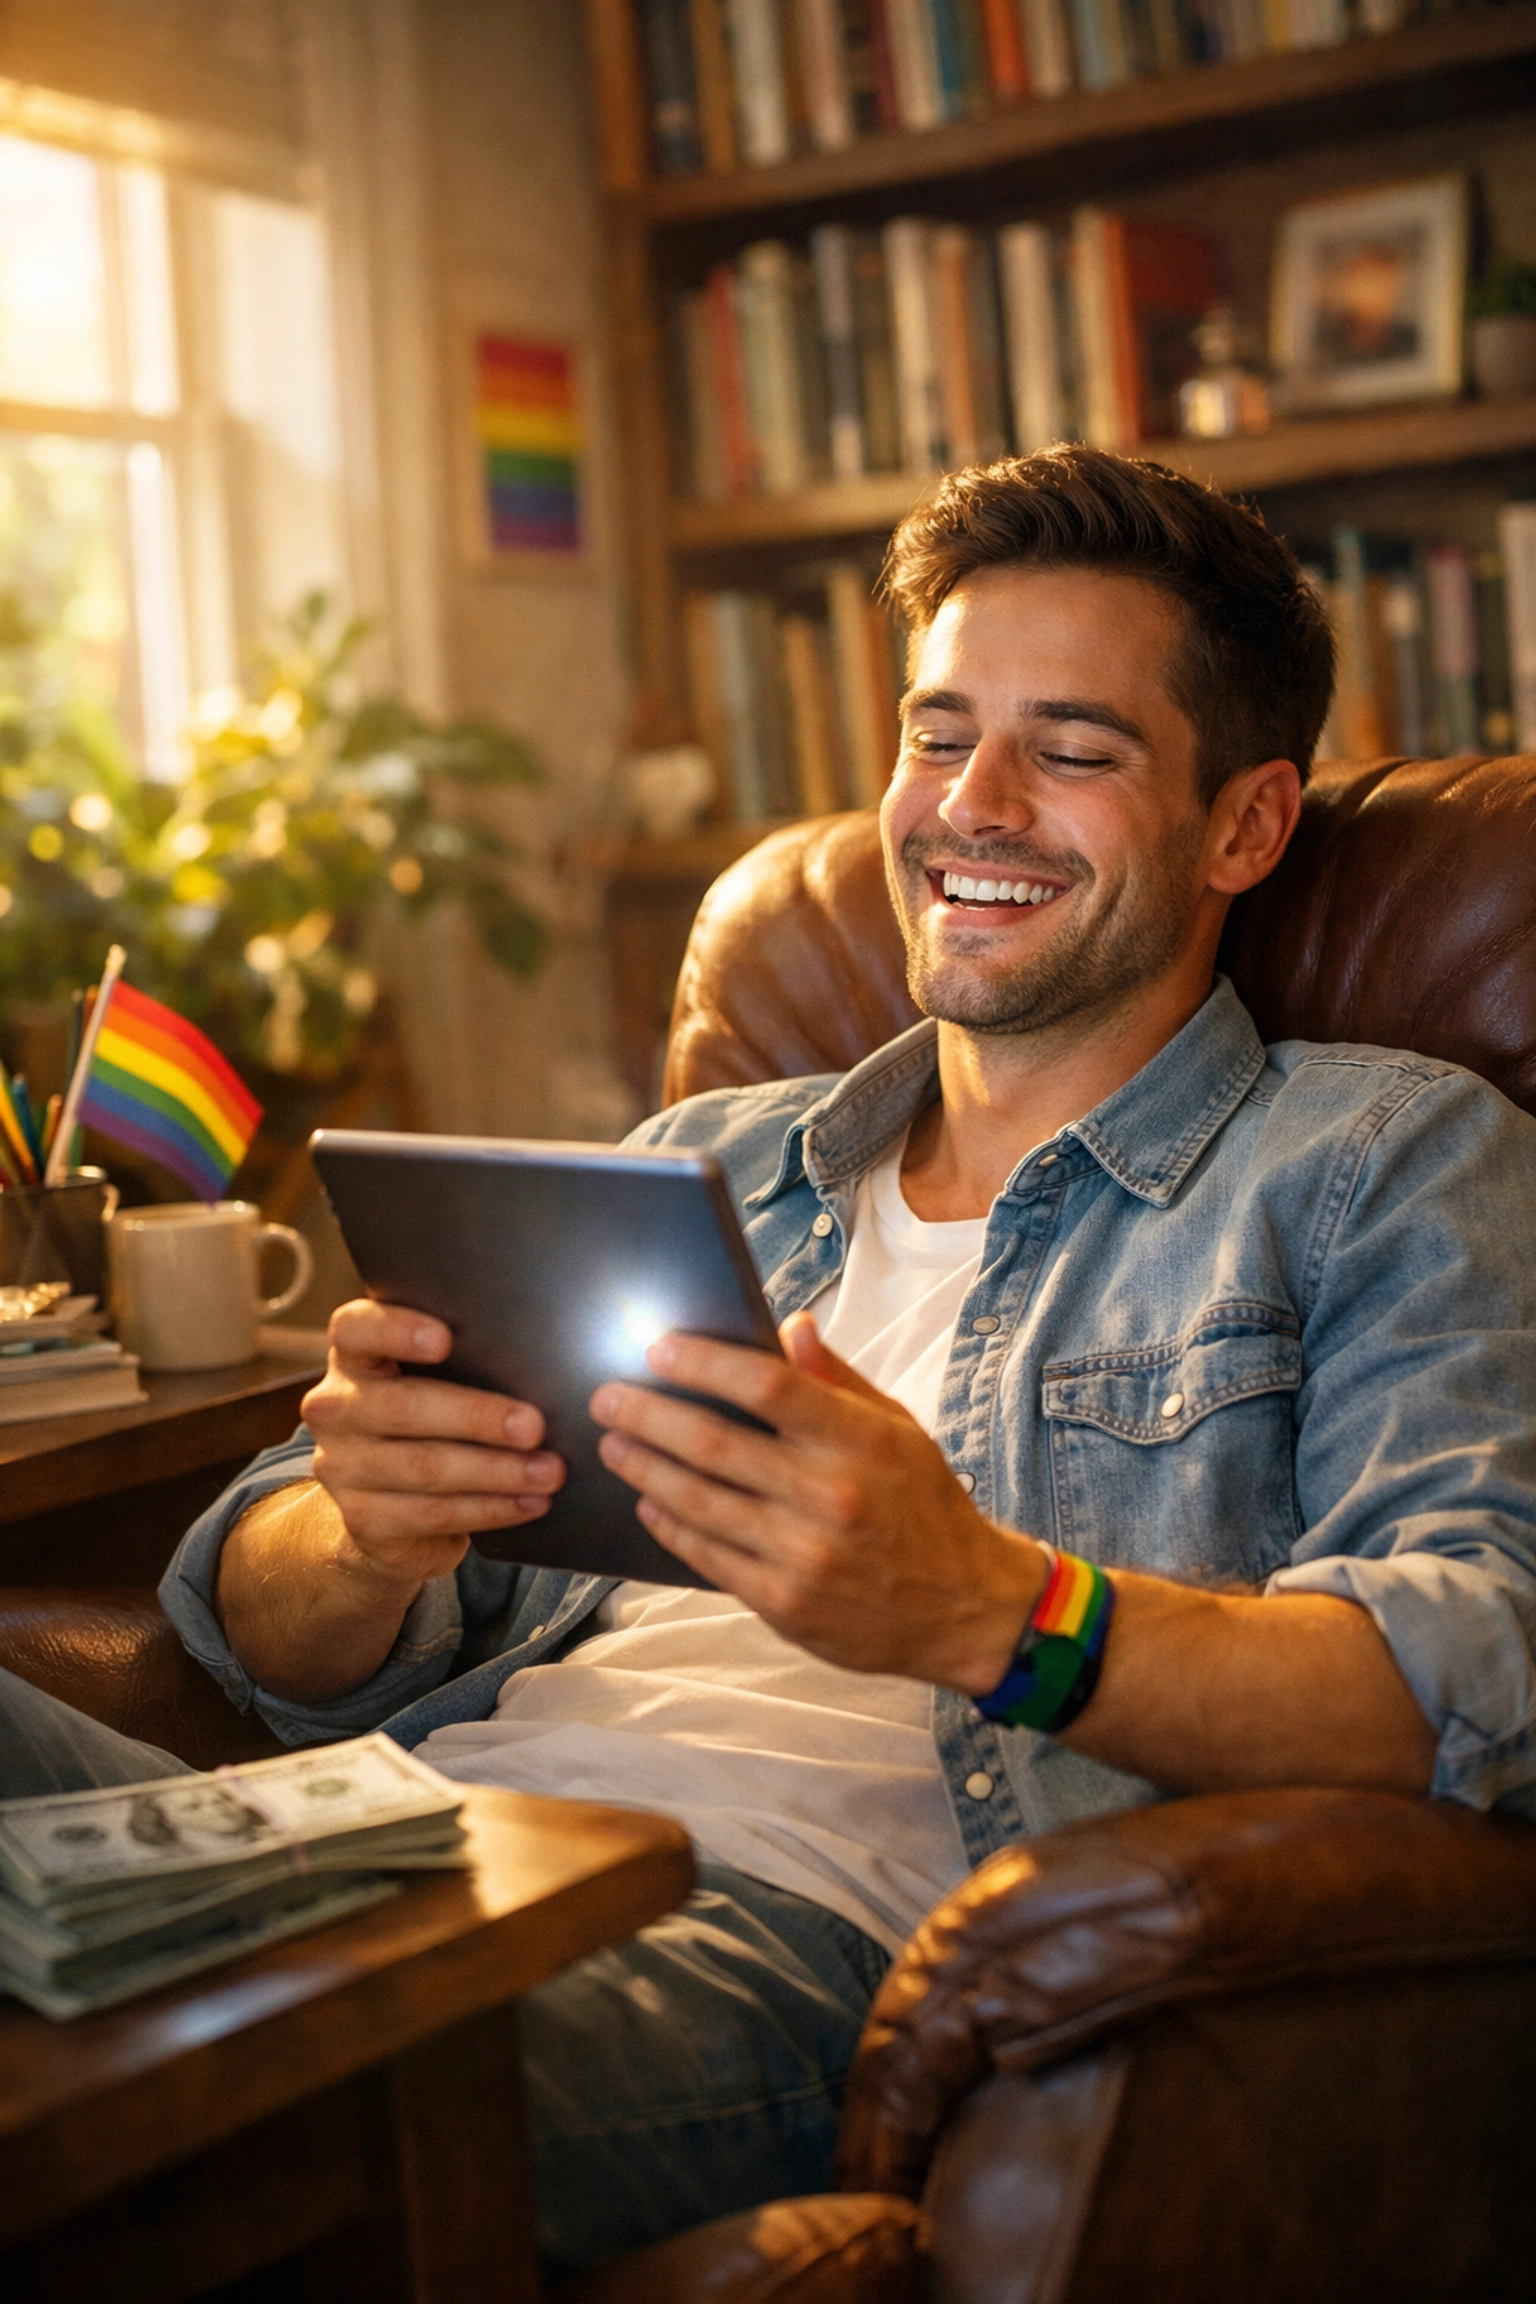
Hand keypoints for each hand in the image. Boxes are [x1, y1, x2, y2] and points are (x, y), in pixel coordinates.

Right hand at [301, 1299, 565, 1589]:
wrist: (385, 1507)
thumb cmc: (428, 1420)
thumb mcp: (432, 1380)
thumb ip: (465, 1360)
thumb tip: (542, 1362)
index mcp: (353, 1358)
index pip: (354, 1330)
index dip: (396, 1330)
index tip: (446, 1339)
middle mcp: (335, 1408)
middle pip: (403, 1406)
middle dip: (477, 1417)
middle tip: (535, 1427)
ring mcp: (341, 1467)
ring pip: (424, 1467)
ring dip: (496, 1471)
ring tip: (548, 1472)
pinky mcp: (362, 1520)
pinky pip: (433, 1513)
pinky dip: (490, 1509)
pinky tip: (528, 1503)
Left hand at [589, 1310, 1045, 1691]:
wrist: (963, 1608)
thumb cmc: (925, 1506)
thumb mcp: (897, 1430)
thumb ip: (838, 1380)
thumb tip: (790, 1325)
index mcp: (860, 1441)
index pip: (767, 1386)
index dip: (704, 1363)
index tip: (658, 1348)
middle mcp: (830, 1495)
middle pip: (715, 1444)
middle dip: (647, 1415)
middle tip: (608, 1397)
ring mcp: (804, 1553)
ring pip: (699, 1502)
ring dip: (645, 1469)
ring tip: (614, 1444)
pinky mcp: (784, 1601)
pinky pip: (707, 1555)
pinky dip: (670, 1524)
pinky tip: (649, 1500)